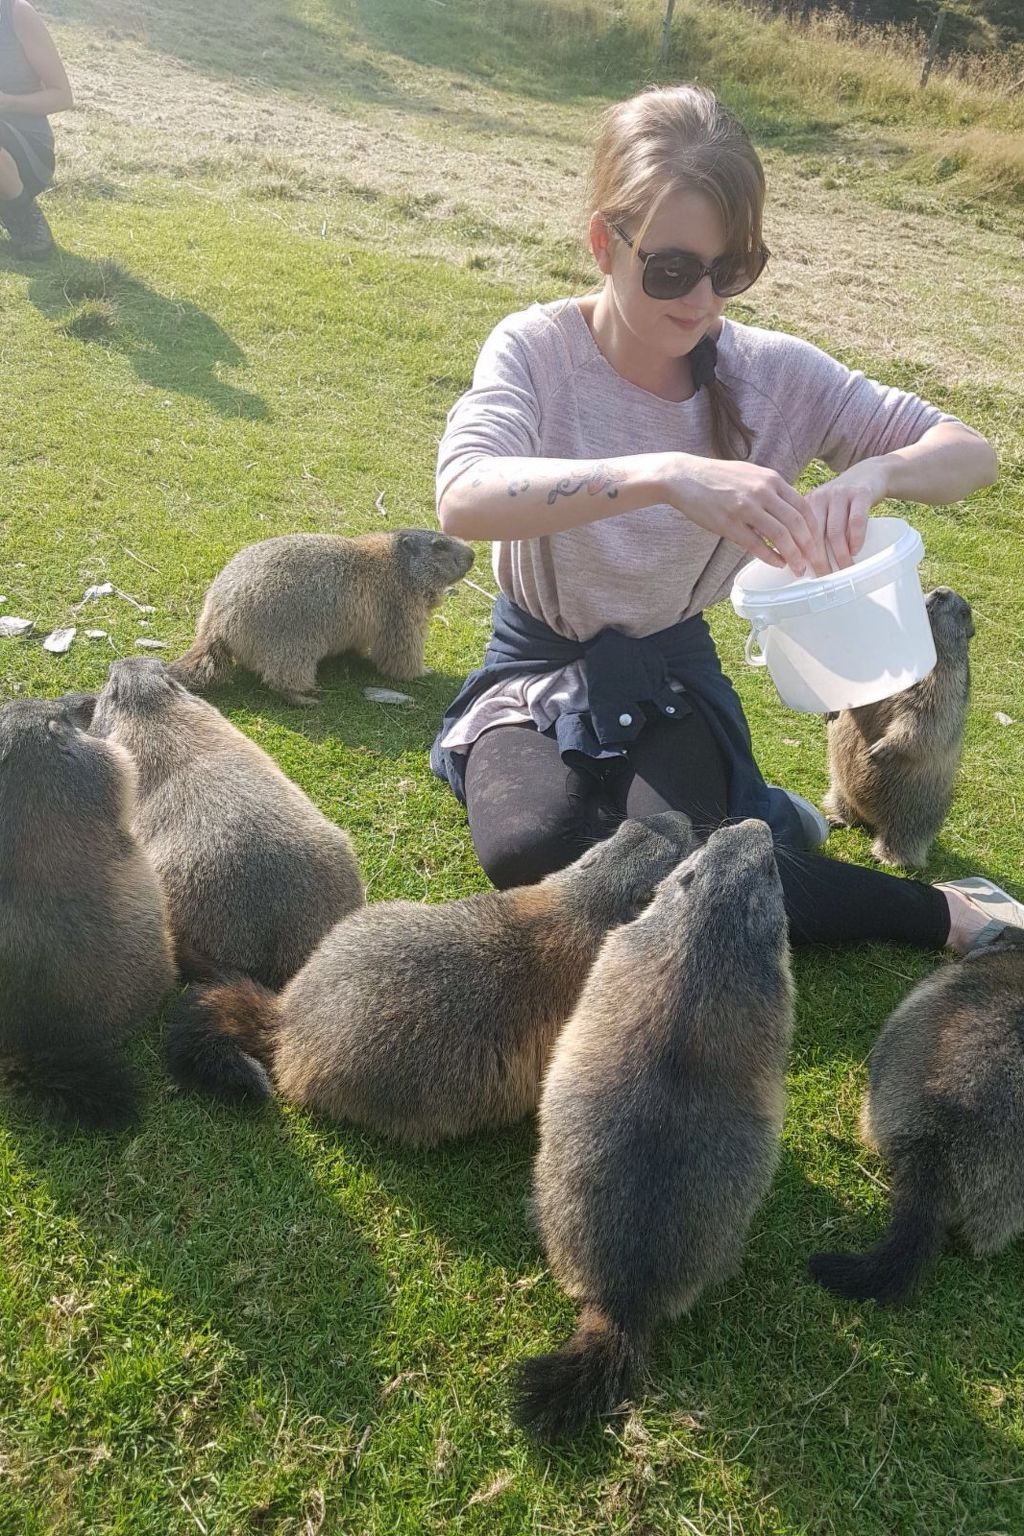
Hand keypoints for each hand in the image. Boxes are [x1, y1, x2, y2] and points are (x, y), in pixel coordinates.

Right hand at [659, 453, 827, 575]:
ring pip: (780, 535)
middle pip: (796, 523)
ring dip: (793, 555)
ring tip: (797, 568)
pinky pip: (756, 545)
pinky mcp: (729, 523)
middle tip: (814, 562)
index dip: (814, 528)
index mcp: (771, 479)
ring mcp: (745, 508)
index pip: (803, 506)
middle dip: (809, 546)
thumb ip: (771, 490)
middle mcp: (762, 491)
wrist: (685, 476)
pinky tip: (777, 563)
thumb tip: (790, 511)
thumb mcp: (751, 474)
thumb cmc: (718, 477)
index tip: (818, 543)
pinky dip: (770, 557)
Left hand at [804, 458, 890, 569]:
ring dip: (839, 554)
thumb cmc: (843, 501)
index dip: (799, 553)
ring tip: (844, 569)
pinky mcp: (861, 494)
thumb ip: (815, 529)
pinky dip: (856, 539)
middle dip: (819, 559)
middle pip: (815, 534)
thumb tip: (805, 563)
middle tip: (824, 578)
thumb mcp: (824, 509)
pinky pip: (856, 520)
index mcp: (806, 503)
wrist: (870, 474)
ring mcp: (840, 494)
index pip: (797, 532)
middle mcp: (820, 497)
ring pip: (835, 530)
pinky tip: (856, 551)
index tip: (801, 573)